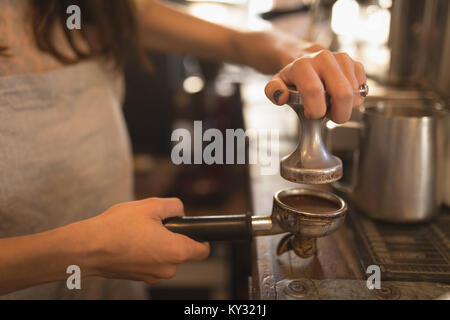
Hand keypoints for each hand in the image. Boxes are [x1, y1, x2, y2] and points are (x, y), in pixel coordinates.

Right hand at [85, 198, 209, 283]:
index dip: (201, 238)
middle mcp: (167, 269)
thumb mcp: (151, 205)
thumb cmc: (117, 228)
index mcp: (176, 251)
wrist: (87, 248)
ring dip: (158, 245)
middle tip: (155, 224)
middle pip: (182, 252)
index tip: (193, 230)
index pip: (203, 250)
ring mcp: (152, 276)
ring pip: (165, 257)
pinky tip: (131, 241)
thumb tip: (180, 211)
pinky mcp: (139, 278)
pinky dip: (146, 252)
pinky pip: (151, 263)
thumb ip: (174, 206)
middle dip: (173, 237)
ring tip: (138, 231)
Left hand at [265, 48, 366, 123]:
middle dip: (339, 113)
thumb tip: (281, 97)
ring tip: (331, 103)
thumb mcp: (276, 84)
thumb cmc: (292, 77)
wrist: (304, 57)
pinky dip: (354, 99)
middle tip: (331, 116)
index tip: (312, 114)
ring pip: (355, 93)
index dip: (315, 110)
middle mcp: (324, 58)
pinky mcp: (355, 63)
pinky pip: (362, 89)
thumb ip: (273, 91)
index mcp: (303, 65)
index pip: (314, 91)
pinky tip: (340, 96)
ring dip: (345, 107)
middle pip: (343, 93)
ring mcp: (342, 59)